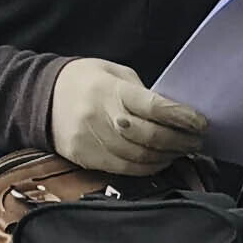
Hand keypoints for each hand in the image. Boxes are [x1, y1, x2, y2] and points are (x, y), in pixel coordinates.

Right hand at [50, 57, 212, 176]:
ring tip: (182, 151)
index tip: (201, 123)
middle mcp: (100, 116)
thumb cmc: (86, 80)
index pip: (153, 107)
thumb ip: (142, 93)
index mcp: (110, 90)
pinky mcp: (85, 157)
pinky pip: (124, 169)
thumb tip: (172, 114)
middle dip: (180, 141)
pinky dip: (147, 168)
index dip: (181, 117)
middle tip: (197, 141)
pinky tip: (160, 161)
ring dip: (166, 157)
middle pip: (150, 136)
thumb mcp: (114, 73)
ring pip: (139, 157)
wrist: (41, 96)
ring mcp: (91, 139)